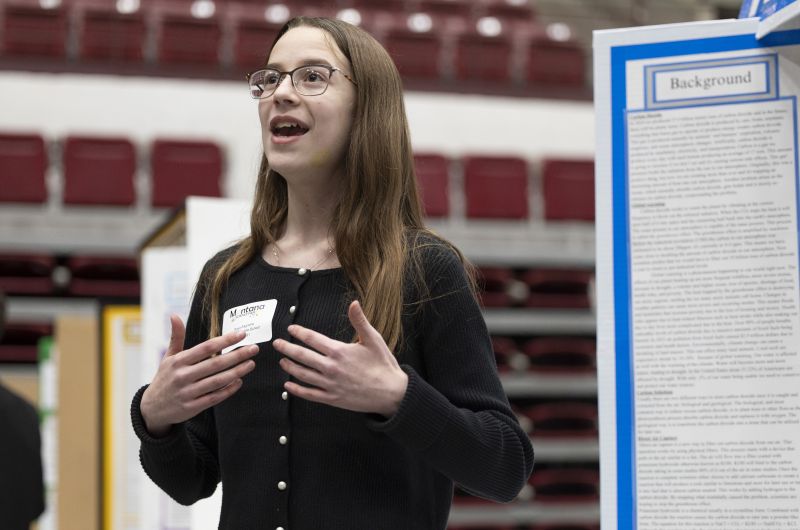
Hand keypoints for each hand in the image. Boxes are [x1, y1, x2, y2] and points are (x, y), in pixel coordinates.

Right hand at [140, 315, 258, 436]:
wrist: (152, 408)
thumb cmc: (165, 378)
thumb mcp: (168, 357)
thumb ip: (176, 337)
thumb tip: (174, 315)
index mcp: (178, 361)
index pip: (206, 348)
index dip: (225, 340)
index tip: (242, 334)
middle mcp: (183, 376)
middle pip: (215, 364)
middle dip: (237, 355)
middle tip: (254, 348)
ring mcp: (188, 393)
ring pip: (217, 381)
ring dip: (237, 372)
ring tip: (251, 364)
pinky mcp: (192, 407)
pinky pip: (215, 397)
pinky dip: (228, 389)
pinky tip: (239, 381)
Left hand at [273, 301, 408, 416]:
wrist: (392, 392)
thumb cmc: (383, 364)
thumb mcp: (373, 339)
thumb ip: (360, 321)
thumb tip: (353, 303)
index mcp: (339, 351)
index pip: (313, 339)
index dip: (299, 333)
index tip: (290, 329)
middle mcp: (331, 367)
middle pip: (302, 356)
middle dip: (287, 348)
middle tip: (277, 344)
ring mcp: (330, 384)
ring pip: (303, 374)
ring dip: (290, 367)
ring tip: (282, 362)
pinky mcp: (332, 398)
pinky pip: (310, 394)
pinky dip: (297, 390)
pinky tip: (289, 386)